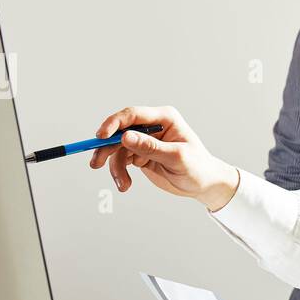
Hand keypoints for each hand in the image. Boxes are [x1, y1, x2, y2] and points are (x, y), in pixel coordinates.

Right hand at [89, 105, 238, 209]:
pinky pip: (121, 160)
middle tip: (96, 163)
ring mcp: (144, 140)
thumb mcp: (176, 157)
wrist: (204, 185)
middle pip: (119, 131)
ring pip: (117, 148)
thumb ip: (150, 147)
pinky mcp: (140, 154)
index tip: (101, 136)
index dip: (114, 123)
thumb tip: (125, 137)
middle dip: (106, 148)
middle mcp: (152, 126)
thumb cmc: (198, 168)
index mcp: (164, 118)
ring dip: (115, 167)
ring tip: (123, 185)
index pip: (133, 115)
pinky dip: (120, 172)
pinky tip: (125, 185)